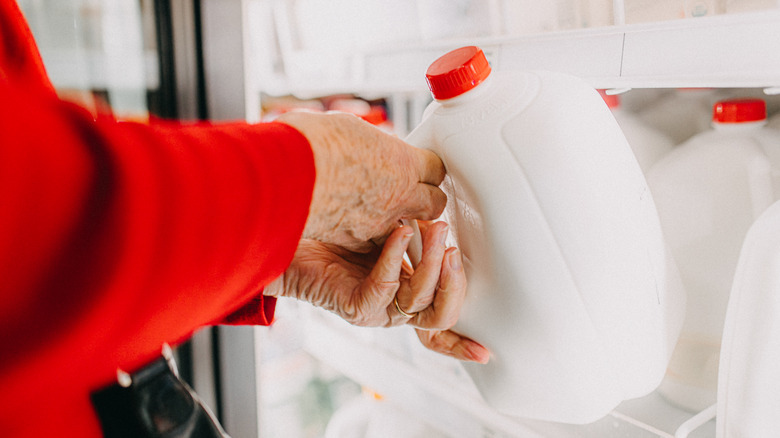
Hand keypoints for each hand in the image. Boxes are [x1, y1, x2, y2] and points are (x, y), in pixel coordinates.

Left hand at [265, 222, 489, 363]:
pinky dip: (397, 258)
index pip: (439, 323)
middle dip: (454, 282)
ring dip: (432, 264)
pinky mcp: (354, 307)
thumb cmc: (335, 231)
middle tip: (454, 247)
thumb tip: (438, 211)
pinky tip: (401, 232)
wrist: (287, 236)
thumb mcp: (385, 231)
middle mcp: (393, 308)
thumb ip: (413, 234)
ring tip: (434, 230)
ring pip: (418, 300)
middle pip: (440, 315)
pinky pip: (385, 287)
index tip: (486, 353)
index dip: (462, 342)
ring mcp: (375, 310)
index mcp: (406, 294)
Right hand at [276, 111, 445, 251]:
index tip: (419, 166)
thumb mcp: (351, 130)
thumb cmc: (312, 144)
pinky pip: (373, 242)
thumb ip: (371, 145)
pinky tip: (353, 223)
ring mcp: (380, 222)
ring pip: (405, 229)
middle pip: (435, 204)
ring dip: (397, 221)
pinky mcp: (356, 240)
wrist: (285, 175)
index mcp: (404, 162)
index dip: (427, 168)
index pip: (436, 169)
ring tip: (378, 210)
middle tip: (412, 193)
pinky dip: (367, 236)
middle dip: (426, 199)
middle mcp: (400, 195)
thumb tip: (370, 145)